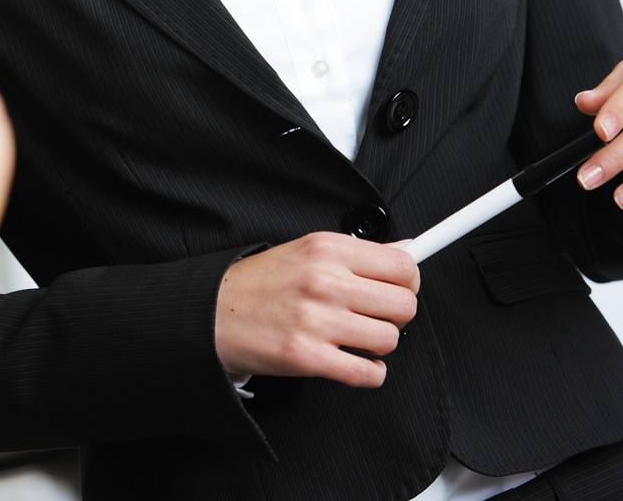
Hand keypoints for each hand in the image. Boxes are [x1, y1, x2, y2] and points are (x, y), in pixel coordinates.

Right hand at [214, 232, 418, 388]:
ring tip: (358, 337)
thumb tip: (403, 250)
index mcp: (327, 248)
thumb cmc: (261, 283)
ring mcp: (317, 320)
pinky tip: (354, 361)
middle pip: (404, 304)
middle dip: (397, 315)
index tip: (402, 287)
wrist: (214, 313)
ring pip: (389, 340)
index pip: (401, 264)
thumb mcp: (307, 250)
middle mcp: (324, 280)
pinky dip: (369, 373)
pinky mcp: (308, 357)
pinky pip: (367, 374)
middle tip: (379, 315)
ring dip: (379, 345)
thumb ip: (357, 253)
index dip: (409, 281)